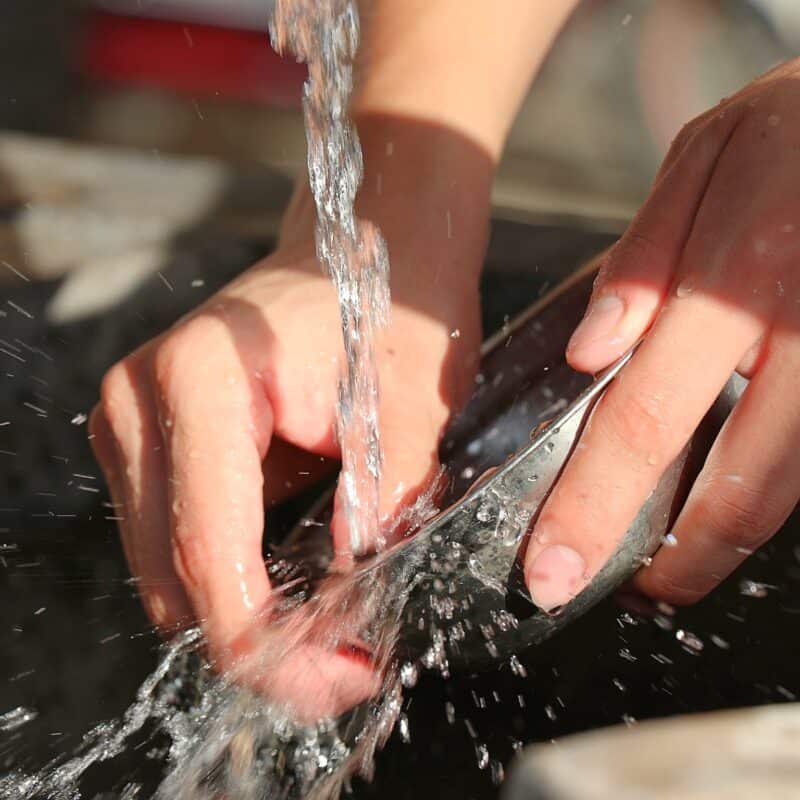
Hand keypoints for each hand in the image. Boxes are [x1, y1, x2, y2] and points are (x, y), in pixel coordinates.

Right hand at [89, 116, 491, 718]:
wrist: (365, 246)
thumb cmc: (390, 306)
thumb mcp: (410, 407)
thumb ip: (381, 506)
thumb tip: (352, 603)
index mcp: (199, 383)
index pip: (211, 555)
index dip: (272, 646)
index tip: (341, 677)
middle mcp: (140, 402)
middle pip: (176, 581)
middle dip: (263, 644)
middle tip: (348, 663)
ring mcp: (133, 422)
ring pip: (169, 574)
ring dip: (245, 615)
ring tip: (331, 630)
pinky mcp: (149, 440)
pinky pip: (177, 542)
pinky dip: (231, 579)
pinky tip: (294, 586)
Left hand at [524, 59, 799, 610]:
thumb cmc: (795, 129)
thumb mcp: (704, 160)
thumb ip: (644, 261)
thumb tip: (589, 353)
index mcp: (739, 282)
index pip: (644, 420)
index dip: (591, 507)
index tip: (549, 568)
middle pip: (737, 488)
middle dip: (673, 560)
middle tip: (623, 588)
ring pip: (789, 491)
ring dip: (722, 544)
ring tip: (670, 563)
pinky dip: (766, 495)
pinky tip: (725, 499)